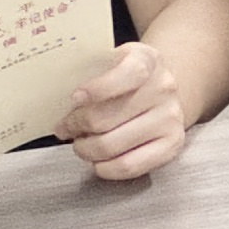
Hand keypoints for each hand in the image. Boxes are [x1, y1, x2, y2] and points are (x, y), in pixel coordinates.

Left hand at [60, 43, 190, 182]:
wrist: (159, 92)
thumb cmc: (124, 79)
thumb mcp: (109, 62)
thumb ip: (88, 74)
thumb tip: (56, 100)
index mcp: (147, 60)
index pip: (128, 74)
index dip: (98, 89)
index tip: (75, 98)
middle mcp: (164, 88)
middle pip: (105, 118)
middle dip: (75, 126)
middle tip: (64, 128)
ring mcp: (170, 118)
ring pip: (111, 145)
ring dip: (85, 149)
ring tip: (80, 144)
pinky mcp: (172, 144)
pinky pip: (129, 165)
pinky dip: (104, 168)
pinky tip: (97, 160)